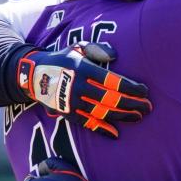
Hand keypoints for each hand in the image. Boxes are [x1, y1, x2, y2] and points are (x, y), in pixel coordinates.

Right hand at [17, 42, 152, 138]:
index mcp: (83, 69)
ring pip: (102, 112)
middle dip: (132, 103)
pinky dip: (101, 129)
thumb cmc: (62, 59)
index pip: (112, 81)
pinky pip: (87, 124)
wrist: (32, 76)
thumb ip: (97, 49)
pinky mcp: (67, 114)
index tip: (144, 90)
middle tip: (148, 107)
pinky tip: (115, 133)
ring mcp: (72, 102)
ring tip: (138, 117)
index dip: (130, 87)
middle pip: (111, 99)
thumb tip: (115, 55)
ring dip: (122, 116)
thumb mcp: (77, 48)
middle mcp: (78, 87)